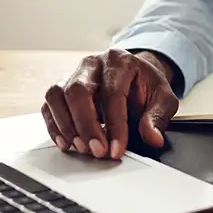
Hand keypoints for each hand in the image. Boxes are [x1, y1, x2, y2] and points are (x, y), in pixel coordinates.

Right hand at [41, 49, 177, 159]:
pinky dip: (54, 126)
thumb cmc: (146, 86)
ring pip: (58, 95)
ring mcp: (74, 73)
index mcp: (120, 61)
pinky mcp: (62, 88)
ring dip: (66, 126)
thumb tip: (153, 139)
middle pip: (78, 91)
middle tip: (96, 151)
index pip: (113, 93)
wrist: (135, 76)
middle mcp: (93, 63)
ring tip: (81, 148)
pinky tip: (66, 142)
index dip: (114, 125)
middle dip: (86, 125)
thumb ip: (157, 117)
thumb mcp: (163, 98)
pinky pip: (49, 105)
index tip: (116, 149)